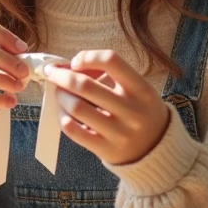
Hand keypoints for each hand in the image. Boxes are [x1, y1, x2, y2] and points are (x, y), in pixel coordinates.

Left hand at [44, 50, 170, 165]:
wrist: (156, 148)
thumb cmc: (140, 110)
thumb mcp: (136, 89)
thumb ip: (108, 75)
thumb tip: (68, 66)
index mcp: (141, 89)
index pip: (111, 61)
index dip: (88, 57)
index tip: (77, 62)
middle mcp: (132, 110)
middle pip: (85, 86)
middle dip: (61, 76)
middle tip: (52, 73)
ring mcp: (119, 132)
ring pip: (77, 108)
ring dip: (61, 95)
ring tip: (58, 92)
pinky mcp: (106, 149)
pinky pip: (74, 131)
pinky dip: (62, 117)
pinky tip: (63, 112)